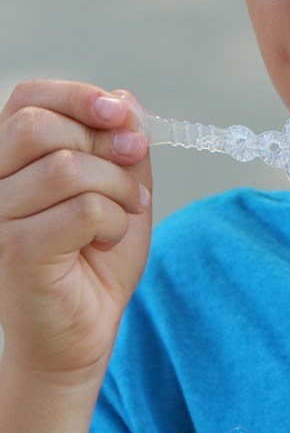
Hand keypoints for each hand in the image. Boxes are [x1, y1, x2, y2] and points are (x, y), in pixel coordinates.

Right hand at [0, 80, 152, 386]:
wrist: (80, 336)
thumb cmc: (95, 262)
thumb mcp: (120, 189)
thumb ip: (119, 144)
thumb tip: (123, 100)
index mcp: (10, 160)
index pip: (26, 99)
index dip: (75, 95)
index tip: (117, 112)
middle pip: (40, 127)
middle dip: (103, 142)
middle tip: (133, 165)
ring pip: (66, 167)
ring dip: (116, 186)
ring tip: (124, 212)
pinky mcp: (17, 252)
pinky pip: (81, 210)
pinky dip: (113, 221)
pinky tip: (108, 241)